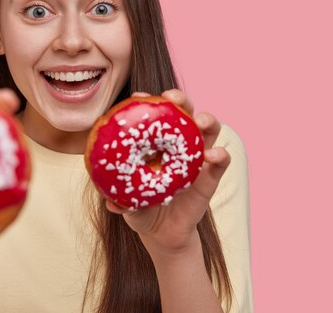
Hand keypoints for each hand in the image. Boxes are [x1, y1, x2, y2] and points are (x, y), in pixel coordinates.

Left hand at [105, 89, 230, 255]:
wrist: (162, 234)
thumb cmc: (141, 209)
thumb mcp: (127, 203)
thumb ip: (121, 201)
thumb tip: (110, 202)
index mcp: (155, 144)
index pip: (156, 115)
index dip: (149, 102)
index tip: (138, 97)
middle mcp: (178, 145)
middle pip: (185, 111)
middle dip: (180, 99)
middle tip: (172, 98)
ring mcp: (197, 158)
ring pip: (209, 129)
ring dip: (207, 119)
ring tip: (199, 121)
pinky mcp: (211, 176)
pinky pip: (222, 160)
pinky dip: (220, 154)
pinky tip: (212, 155)